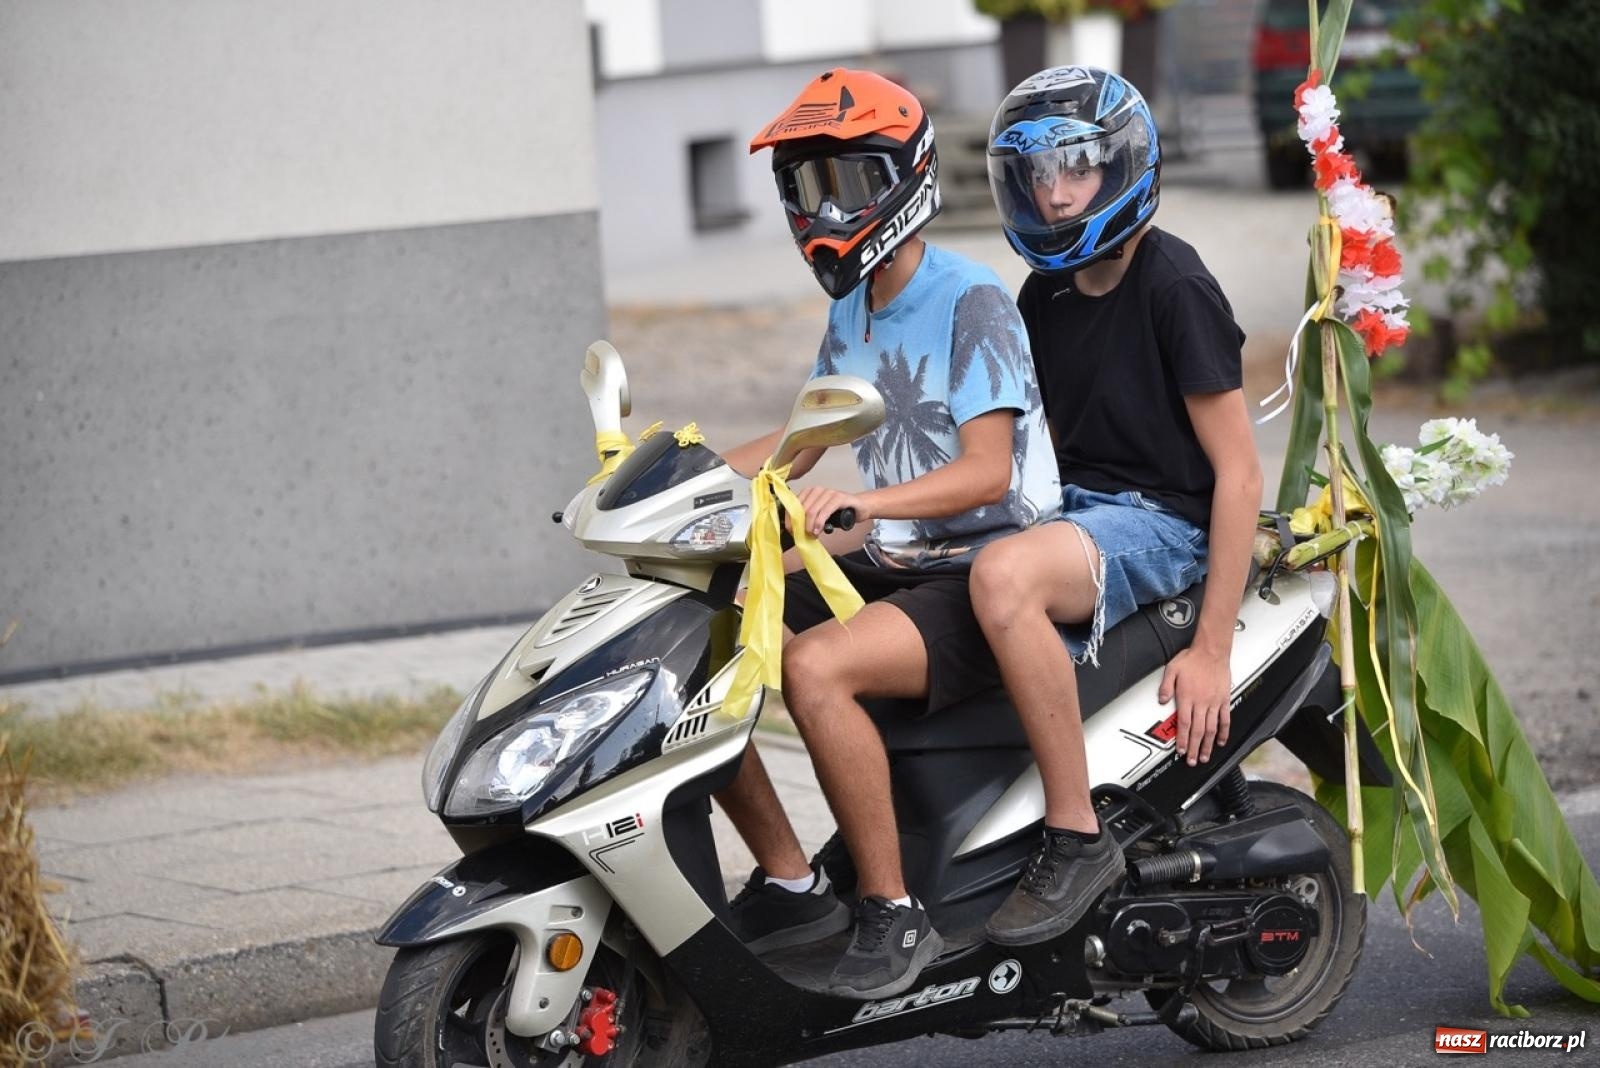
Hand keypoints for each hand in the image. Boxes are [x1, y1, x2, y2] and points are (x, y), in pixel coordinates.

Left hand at [791, 486, 872, 537]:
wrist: (860, 507)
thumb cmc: (838, 511)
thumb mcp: (819, 514)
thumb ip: (808, 518)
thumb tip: (795, 529)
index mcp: (809, 492)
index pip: (793, 505)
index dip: (790, 519)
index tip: (792, 532)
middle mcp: (817, 490)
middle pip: (802, 509)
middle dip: (800, 525)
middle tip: (802, 536)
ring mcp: (829, 492)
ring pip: (812, 510)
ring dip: (809, 525)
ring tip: (812, 535)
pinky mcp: (839, 498)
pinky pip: (825, 511)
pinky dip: (819, 522)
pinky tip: (818, 530)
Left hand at [1158, 646, 1231, 766]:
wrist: (1212, 651)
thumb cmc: (1192, 659)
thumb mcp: (1171, 669)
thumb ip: (1165, 686)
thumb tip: (1161, 700)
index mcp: (1187, 697)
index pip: (1184, 724)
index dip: (1183, 740)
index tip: (1181, 751)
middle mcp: (1201, 702)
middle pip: (1198, 731)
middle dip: (1195, 748)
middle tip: (1193, 761)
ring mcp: (1214, 702)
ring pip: (1211, 729)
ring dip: (1208, 745)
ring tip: (1206, 757)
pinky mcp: (1224, 700)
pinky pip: (1225, 719)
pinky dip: (1224, 732)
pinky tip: (1221, 741)